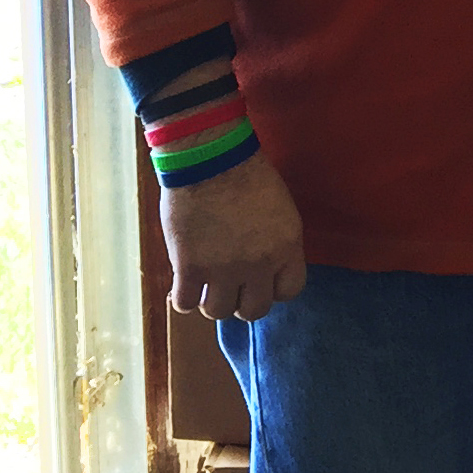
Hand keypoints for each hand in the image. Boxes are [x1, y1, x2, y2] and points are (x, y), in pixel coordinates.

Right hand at [162, 152, 307, 321]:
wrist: (211, 160)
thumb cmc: (247, 175)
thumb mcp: (280, 210)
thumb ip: (275, 244)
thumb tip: (264, 269)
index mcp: (287, 247)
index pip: (290, 291)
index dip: (273, 290)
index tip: (261, 282)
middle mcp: (259, 264)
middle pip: (254, 310)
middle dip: (242, 302)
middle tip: (230, 288)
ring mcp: (224, 269)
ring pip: (218, 312)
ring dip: (210, 302)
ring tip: (205, 286)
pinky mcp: (189, 268)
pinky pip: (185, 303)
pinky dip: (183, 297)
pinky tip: (183, 283)